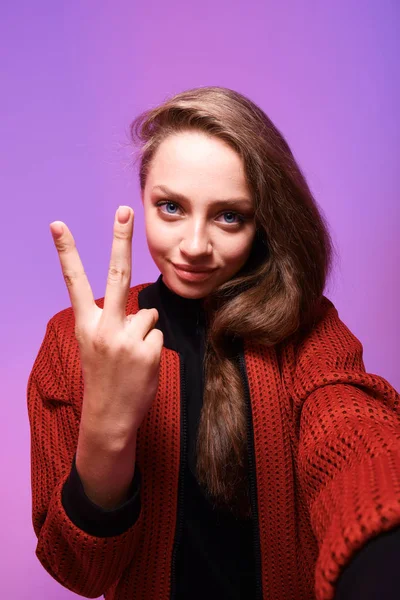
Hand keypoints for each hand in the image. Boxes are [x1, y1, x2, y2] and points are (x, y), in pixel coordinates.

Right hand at [49, 206, 163, 441]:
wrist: (108, 416)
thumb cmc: (103, 377)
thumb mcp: (96, 345)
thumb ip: (113, 320)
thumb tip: (144, 307)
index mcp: (86, 324)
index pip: (74, 282)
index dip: (67, 252)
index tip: (58, 225)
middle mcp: (104, 327)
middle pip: (117, 275)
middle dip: (121, 239)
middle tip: (124, 210)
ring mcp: (126, 339)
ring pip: (148, 314)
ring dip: (144, 331)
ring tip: (131, 356)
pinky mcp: (148, 351)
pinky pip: (158, 334)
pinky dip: (153, 347)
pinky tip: (142, 365)